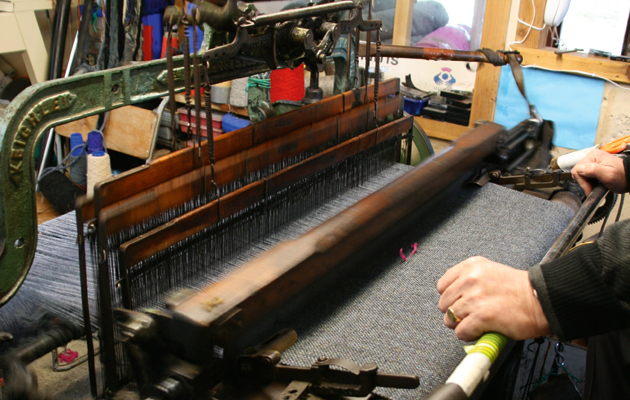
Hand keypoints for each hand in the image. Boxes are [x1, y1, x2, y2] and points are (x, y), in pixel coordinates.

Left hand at [436, 257, 550, 341]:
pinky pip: (461, 331)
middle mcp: (470, 280)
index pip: (442, 285)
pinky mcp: (481, 316)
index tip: (458, 302)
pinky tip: (479, 331)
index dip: (450, 297)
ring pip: (450, 318)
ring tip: (475, 324)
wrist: (540, 300)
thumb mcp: (490, 272)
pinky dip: (468, 335)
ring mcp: (474, 298)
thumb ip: (470, 280)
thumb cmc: (520, 289)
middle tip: (468, 316)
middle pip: (444, 303)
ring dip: (461, 325)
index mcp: (471, 266)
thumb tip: (455, 297)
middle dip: (454, 313)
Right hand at [571, 149, 626, 194]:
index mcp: (593, 156)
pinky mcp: (594, 166)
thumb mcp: (608, 175)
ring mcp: (593, 161)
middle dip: (584, 182)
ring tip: (595, 186)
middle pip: (578, 172)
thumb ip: (593, 170)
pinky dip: (589, 181)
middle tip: (592, 188)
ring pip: (581, 174)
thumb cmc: (622, 177)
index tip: (589, 188)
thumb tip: (579, 168)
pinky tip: (595, 183)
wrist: (629, 178)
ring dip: (586, 183)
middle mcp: (592, 157)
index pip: (577, 169)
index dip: (582, 181)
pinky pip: (585, 175)